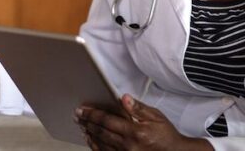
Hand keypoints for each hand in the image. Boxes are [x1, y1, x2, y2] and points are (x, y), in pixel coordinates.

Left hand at [75, 94, 212, 150]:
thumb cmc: (167, 136)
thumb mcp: (156, 117)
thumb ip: (138, 108)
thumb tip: (124, 98)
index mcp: (136, 132)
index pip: (107, 121)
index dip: (92, 114)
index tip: (82, 110)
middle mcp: (129, 145)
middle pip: (101, 132)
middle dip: (87, 122)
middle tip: (78, 115)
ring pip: (101, 145)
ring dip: (90, 134)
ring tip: (82, 126)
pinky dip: (96, 147)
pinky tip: (91, 140)